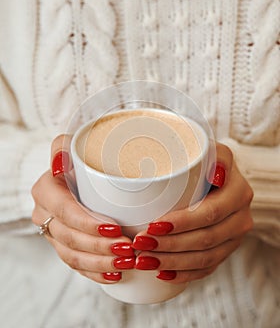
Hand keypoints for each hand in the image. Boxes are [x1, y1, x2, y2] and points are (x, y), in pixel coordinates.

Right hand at [32, 135, 134, 283]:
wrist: (75, 174)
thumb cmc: (79, 159)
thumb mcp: (70, 145)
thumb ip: (63, 146)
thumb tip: (60, 163)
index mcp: (46, 191)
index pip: (66, 212)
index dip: (88, 223)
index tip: (115, 228)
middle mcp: (45, 214)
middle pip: (71, 238)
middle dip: (100, 247)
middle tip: (128, 248)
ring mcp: (53, 232)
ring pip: (73, 256)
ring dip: (100, 263)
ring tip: (126, 262)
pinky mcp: (64, 244)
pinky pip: (76, 264)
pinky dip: (95, 272)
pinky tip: (114, 275)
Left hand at [132, 143, 253, 282]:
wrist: (215, 173)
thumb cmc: (202, 160)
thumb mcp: (206, 148)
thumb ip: (208, 153)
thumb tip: (214, 172)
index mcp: (237, 191)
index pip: (210, 213)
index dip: (182, 223)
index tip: (152, 225)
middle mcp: (240, 216)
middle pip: (206, 239)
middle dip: (170, 245)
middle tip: (141, 244)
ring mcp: (234, 235)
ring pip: (205, 257)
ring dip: (172, 262)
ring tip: (144, 260)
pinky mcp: (226, 248)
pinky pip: (208, 268)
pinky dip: (184, 273)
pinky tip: (163, 273)